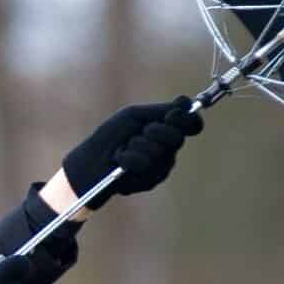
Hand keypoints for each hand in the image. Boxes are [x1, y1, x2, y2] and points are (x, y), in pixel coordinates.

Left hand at [61, 97, 204, 207]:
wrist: (92, 160)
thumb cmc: (112, 135)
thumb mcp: (135, 116)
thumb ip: (160, 110)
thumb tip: (187, 102)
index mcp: (168, 130)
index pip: (192, 125)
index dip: (188, 119)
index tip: (173, 115)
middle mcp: (169, 149)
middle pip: (177, 137)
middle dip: (156, 131)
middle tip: (140, 131)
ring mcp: (162, 167)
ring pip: (159, 151)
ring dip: (136, 145)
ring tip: (124, 148)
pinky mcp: (151, 181)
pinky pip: (144, 164)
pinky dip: (128, 158)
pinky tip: (120, 160)